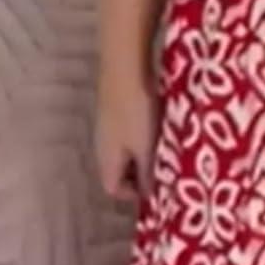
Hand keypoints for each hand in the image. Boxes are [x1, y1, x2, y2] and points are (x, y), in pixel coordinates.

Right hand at [95, 69, 159, 203]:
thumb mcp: (146, 147)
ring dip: (141, 154)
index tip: (156, 188)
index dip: (133, 194)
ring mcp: (106, 126)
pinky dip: (139, 136)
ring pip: (122, 150)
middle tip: (163, 169)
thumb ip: (147, 172)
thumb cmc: (136, 112)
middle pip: (117, 171)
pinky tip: (156, 126)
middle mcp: (101, 146)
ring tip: (163, 148)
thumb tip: (148, 195)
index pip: (113, 189)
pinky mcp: (113, 109)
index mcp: (107, 160)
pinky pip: (125, 133)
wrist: (125, 69)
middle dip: (139, 175)